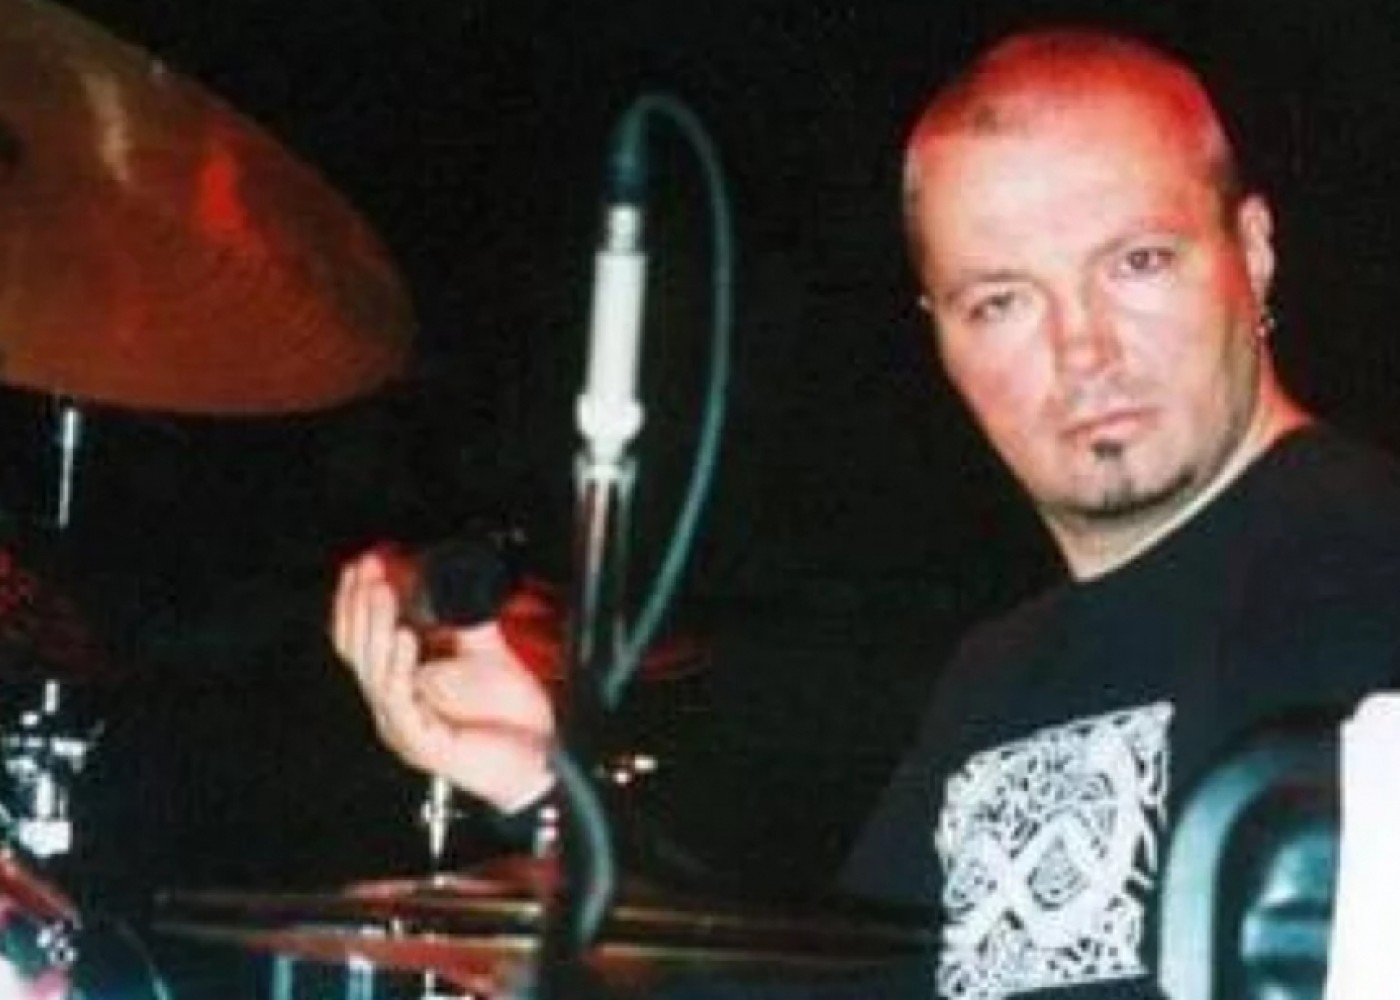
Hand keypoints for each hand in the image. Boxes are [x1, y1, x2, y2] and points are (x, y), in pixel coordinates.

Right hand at [331, 550, 555, 811]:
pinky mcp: (422, 744)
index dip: (357, 603)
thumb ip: (467, 624)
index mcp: (402, 686)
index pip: (362, 641)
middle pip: (359, 653)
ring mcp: (404, 727)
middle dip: (361, 605)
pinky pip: (400, 702)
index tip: (365, 564)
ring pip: (374, 673)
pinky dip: (399, 667)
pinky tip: (404, 638)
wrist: (541, 759)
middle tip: (369, 571)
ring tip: (383, 594)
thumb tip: (459, 581)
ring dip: (376, 627)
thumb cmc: (510, 720)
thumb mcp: (487, 656)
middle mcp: (395, 707)